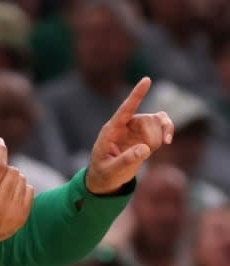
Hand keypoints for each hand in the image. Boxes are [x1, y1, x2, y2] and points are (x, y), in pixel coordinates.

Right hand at [0, 138, 33, 262]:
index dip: (0, 151)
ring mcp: (12, 214)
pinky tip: (9, 194)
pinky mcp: (21, 218)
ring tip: (0, 187)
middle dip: (3, 168)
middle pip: (11, 171)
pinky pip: (29, 190)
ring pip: (21, 179)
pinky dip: (20, 188)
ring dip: (11, 178)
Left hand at [86, 77, 173, 193]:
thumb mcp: (112, 170)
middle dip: (156, 132)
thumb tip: (145, 148)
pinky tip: (166, 142)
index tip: (146, 80)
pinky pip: (160, 126)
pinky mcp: (142, 136)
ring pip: (155, 121)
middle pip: (146, 119)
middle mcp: (124, 127)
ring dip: (162, 132)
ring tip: (160, 147)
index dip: (136, 95)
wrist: (104, 180)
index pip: (125, 110)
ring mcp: (134, 130)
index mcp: (111, 131)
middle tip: (156, 147)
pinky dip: (166, 131)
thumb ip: (127, 160)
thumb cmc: (103, 174)